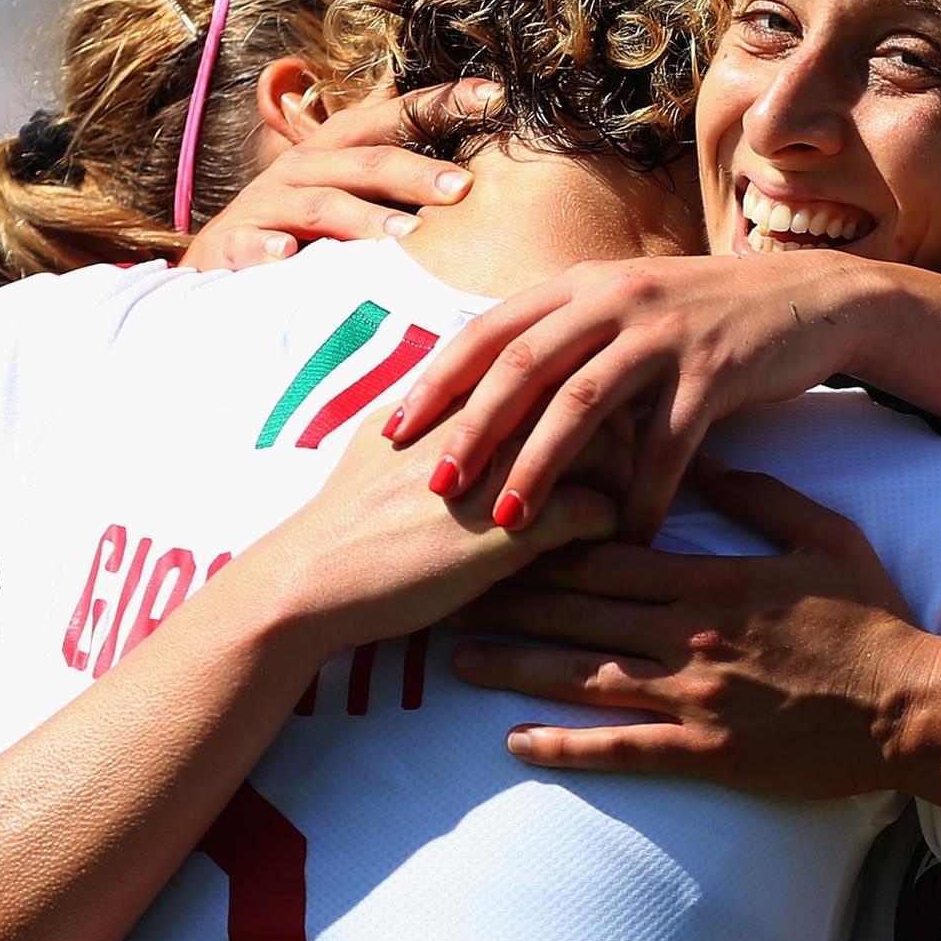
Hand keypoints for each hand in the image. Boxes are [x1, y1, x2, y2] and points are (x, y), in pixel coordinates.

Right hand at [182, 81, 500, 268]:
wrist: (218, 260)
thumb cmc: (301, 225)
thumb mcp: (348, 193)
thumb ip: (397, 179)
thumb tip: (476, 171)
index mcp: (336, 149)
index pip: (394, 117)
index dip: (441, 102)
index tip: (494, 95)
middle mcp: (302, 167)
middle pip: (366, 162)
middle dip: (416, 172)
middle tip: (463, 188)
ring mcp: (266, 203)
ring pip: (321, 205)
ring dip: (363, 218)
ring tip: (406, 237)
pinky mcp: (230, 241)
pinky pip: (250, 241)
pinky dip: (267, 247)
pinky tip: (287, 254)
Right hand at [242, 387, 622, 661]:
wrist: (311, 578)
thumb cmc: (347, 519)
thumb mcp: (385, 444)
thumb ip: (430, 412)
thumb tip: (451, 396)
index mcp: (458, 393)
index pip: (553, 362)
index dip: (584, 390)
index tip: (599, 425)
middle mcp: (485, 419)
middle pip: (593, 393)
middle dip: (623, 426)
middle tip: (629, 467)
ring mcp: (500, 470)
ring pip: (609, 447)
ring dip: (626, 478)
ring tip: (623, 505)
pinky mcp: (510, 530)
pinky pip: (597, 512)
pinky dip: (614, 527)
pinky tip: (608, 544)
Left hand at [382, 253, 895, 541]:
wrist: (812, 302)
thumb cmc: (707, 321)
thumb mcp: (628, 312)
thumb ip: (566, 342)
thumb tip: (488, 392)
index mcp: (582, 286)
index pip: (488, 331)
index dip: (435, 382)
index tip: (390, 434)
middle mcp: (614, 297)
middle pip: (522, 365)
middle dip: (471, 429)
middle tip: (433, 487)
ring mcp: (665, 330)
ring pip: (583, 402)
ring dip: (541, 466)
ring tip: (508, 522)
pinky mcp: (716, 368)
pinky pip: (669, 439)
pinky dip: (644, 491)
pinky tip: (627, 535)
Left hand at [449, 464, 930, 798]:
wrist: (912, 705)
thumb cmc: (872, 617)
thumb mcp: (823, 536)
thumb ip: (758, 495)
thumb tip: (702, 456)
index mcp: (712, 577)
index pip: (607, 551)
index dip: (542, 539)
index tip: (490, 523)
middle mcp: (689, 633)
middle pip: (577, 610)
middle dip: (505, 596)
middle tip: (441, 585)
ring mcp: (694, 695)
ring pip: (584, 676)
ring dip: (515, 667)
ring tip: (454, 658)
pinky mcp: (705, 750)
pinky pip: (622, 749)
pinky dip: (565, 747)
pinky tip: (513, 742)